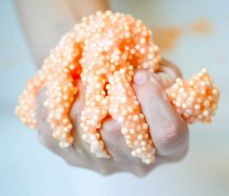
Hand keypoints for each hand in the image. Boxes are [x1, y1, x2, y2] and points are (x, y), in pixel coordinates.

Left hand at [35, 59, 188, 175]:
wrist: (108, 90)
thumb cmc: (138, 82)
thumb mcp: (162, 76)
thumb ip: (162, 79)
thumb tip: (141, 80)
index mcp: (167, 145)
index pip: (168, 134)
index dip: (155, 101)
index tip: (141, 75)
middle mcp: (135, 160)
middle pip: (117, 132)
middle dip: (110, 94)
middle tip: (107, 73)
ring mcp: (101, 162)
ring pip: (84, 128)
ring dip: (83, 94)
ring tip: (86, 78)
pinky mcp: (72, 155)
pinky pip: (54, 126)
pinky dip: (55, 100)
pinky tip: (66, 88)